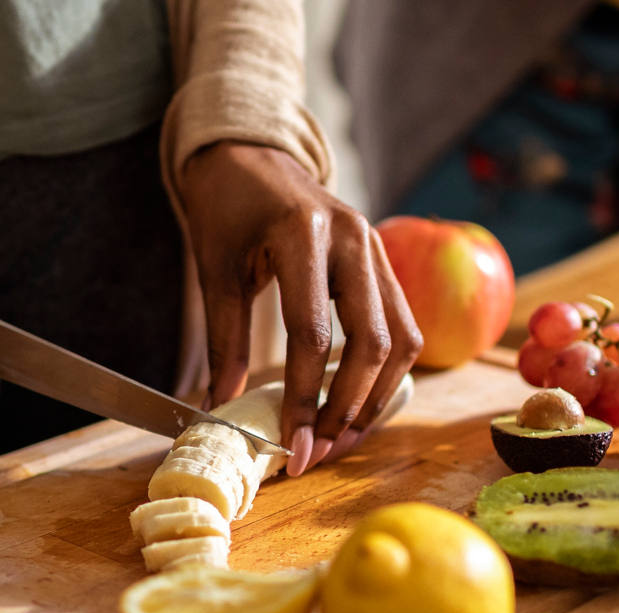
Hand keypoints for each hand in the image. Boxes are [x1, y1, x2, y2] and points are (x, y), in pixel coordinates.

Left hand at [180, 142, 422, 475]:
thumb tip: (222, 409)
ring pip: (401, 340)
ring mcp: (378, 248)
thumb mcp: (215, 270)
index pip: (314, 336)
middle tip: (318, 452)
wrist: (252, 153)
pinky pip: (402, 327)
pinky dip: (385, 373)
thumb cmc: (229, 208)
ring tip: (340, 438)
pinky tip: (357, 403)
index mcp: (304, 234)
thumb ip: (225, 341)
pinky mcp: (385, 262)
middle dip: (347, 409)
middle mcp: (354, 239)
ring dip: (374, 398)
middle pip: (371, 344)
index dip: (304, 399)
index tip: (293, 447)